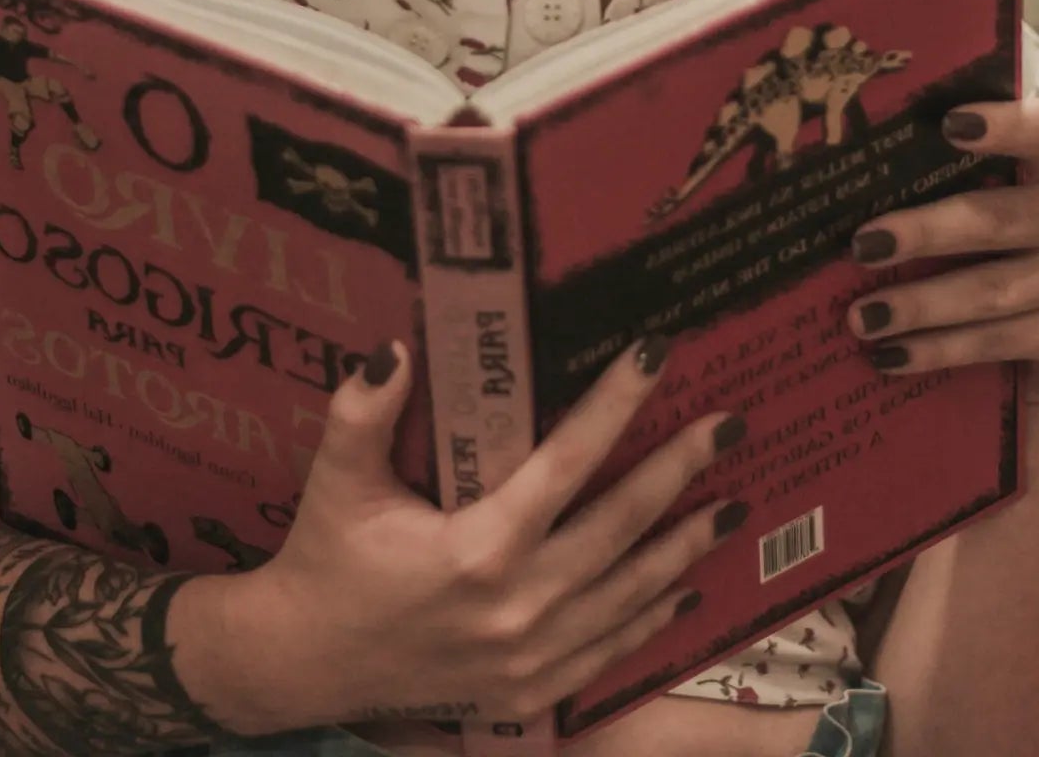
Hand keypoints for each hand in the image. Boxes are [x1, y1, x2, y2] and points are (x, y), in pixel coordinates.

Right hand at [217, 336, 747, 733]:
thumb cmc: (326, 557)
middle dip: (680, 471)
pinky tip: (689, 587)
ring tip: (734, 501)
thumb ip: (362, 411)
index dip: (616, 403)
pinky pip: (611, 649)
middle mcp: (518, 603)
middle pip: (621, 526)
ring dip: (687, 545)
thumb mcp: (337, 478)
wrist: (304, 661)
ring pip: (631, 592)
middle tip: (731, 424)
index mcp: (478, 547)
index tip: (656, 353)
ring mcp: (531, 655)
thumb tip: (394, 349)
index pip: (568, 460)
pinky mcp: (531, 689)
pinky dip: (654, 616)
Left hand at [845, 100, 1038, 408]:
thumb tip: (849, 176)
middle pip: (995, 220)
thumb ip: (948, 179)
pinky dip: (937, 350)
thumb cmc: (1003, 242)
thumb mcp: (992, 200)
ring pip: (989, 290)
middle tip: (862, 246)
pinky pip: (996, 340)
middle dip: (923, 233)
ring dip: (919, 305)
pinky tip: (889, 355)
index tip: (950, 123)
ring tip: (862, 317)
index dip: (1006, 123)